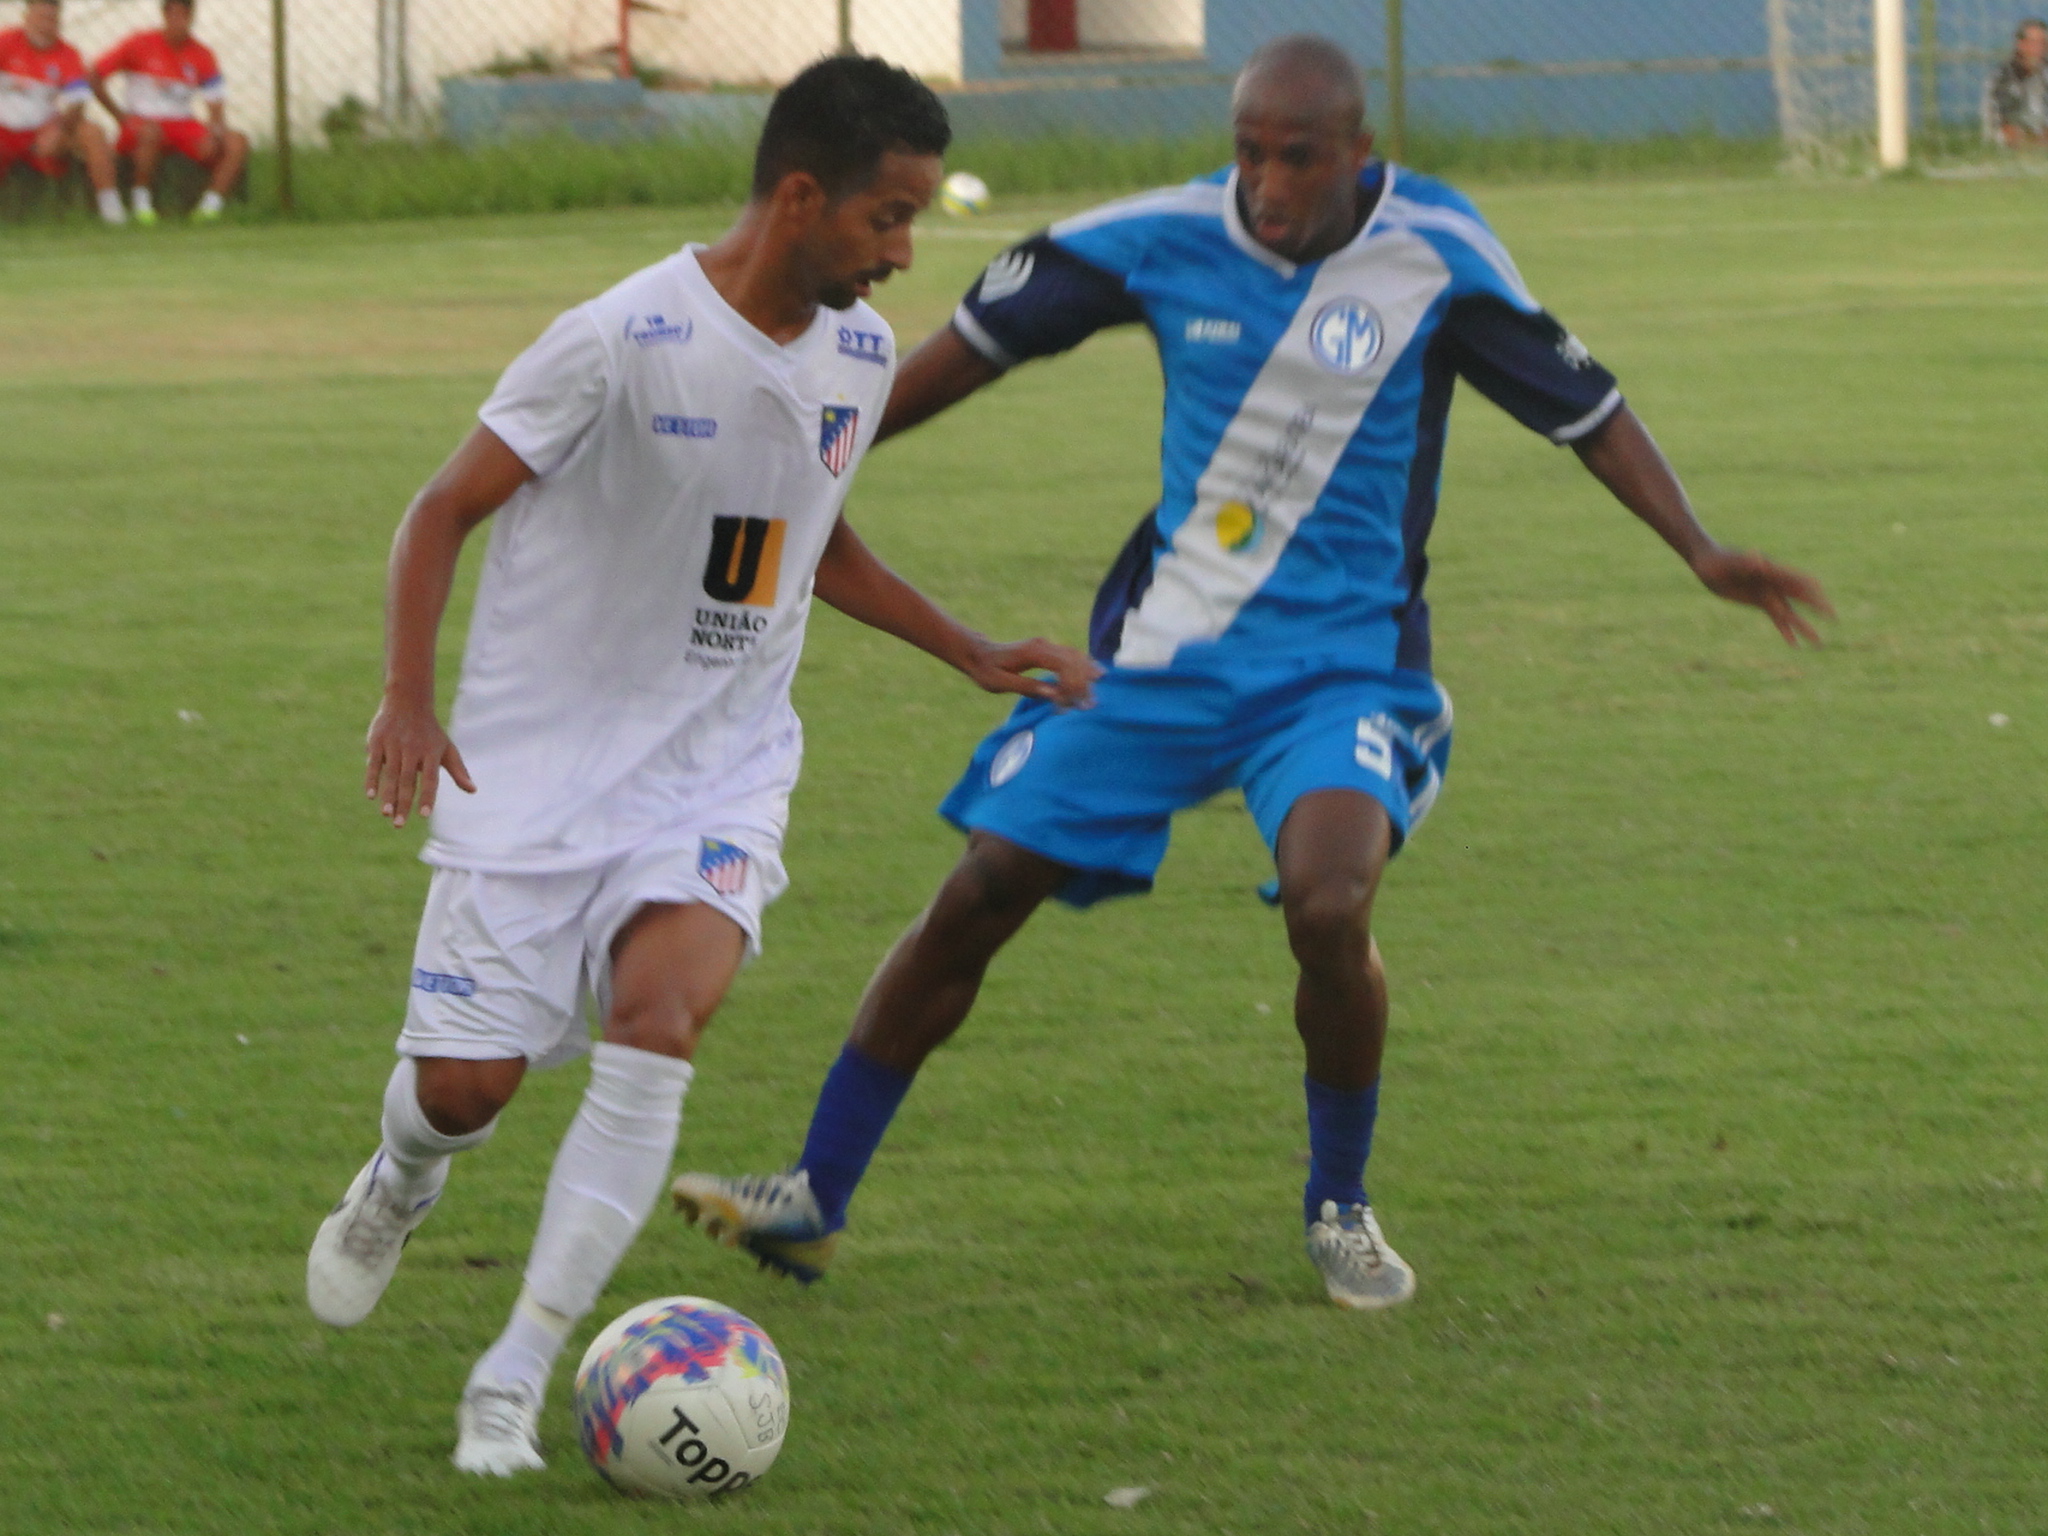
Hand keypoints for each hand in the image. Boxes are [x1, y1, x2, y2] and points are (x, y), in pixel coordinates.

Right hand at [364, 693, 474, 827]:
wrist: (408, 701)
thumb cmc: (430, 732)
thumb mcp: (447, 749)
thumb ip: (458, 771)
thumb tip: (473, 790)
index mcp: (431, 753)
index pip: (430, 779)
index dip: (428, 796)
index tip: (424, 815)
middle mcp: (413, 750)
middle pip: (408, 781)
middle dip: (403, 803)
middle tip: (399, 825)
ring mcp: (394, 745)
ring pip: (391, 775)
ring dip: (387, 795)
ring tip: (386, 814)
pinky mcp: (377, 741)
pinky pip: (374, 764)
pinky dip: (371, 779)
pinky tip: (370, 796)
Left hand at [960, 637, 1102, 708]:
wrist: (978, 654)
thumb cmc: (986, 671)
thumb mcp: (1001, 684)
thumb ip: (1026, 687)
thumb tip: (1053, 693)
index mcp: (1033, 652)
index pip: (1063, 665)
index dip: (1073, 684)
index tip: (1074, 704)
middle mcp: (1043, 645)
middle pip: (1073, 660)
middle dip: (1083, 683)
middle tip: (1089, 705)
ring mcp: (1046, 645)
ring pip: (1075, 656)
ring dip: (1086, 675)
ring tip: (1093, 696)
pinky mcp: (1047, 650)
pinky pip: (1071, 656)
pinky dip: (1083, 667)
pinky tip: (1094, 677)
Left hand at [1690, 545, 1834, 646]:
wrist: (1706, 562)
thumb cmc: (1715, 560)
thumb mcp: (1728, 563)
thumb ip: (1745, 561)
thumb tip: (1758, 557)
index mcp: (1770, 571)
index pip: (1797, 582)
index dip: (1812, 592)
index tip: (1824, 603)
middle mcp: (1774, 582)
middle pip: (1800, 597)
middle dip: (1817, 607)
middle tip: (1835, 619)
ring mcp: (1768, 592)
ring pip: (1790, 611)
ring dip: (1804, 626)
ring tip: (1818, 643)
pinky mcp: (1759, 601)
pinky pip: (1776, 617)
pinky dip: (1785, 630)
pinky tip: (1794, 644)